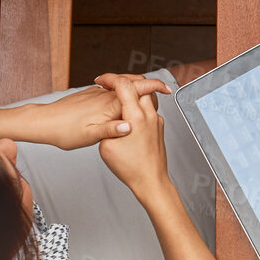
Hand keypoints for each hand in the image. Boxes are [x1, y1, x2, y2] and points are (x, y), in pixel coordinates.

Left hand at [0, 77, 168, 149]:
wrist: (43, 122)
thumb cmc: (63, 131)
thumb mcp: (89, 136)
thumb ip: (111, 130)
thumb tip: (129, 127)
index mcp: (109, 103)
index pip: (138, 89)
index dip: (155, 88)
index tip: (167, 90)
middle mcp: (105, 95)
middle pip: (133, 83)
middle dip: (148, 86)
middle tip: (160, 94)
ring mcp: (98, 93)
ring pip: (122, 87)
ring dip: (135, 90)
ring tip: (145, 99)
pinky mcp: (91, 95)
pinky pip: (112, 91)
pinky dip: (123, 94)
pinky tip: (122, 104)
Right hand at [97, 76, 170, 201]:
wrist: (150, 180)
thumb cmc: (130, 167)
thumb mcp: (106, 147)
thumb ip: (105, 127)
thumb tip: (105, 117)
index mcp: (135, 116)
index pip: (125, 85)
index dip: (110, 78)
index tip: (101, 80)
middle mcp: (149, 115)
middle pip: (140, 85)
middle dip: (124, 81)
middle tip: (111, 85)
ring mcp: (156, 120)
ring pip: (147, 95)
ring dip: (134, 92)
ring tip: (119, 99)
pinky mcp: (159, 127)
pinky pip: (150, 108)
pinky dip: (139, 105)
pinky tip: (128, 115)